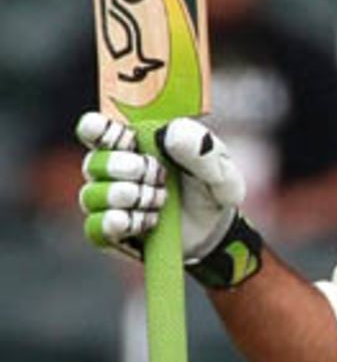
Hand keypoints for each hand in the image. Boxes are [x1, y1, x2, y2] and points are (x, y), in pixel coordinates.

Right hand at [77, 112, 243, 265]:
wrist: (215, 230)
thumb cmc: (210, 187)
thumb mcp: (218, 166)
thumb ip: (200, 147)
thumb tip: (170, 133)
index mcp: (131, 141)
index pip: (93, 128)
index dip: (98, 129)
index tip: (126, 139)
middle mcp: (111, 169)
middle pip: (94, 163)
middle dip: (127, 169)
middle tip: (160, 176)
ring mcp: (108, 202)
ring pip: (92, 195)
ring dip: (128, 197)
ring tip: (161, 201)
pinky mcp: (111, 233)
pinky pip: (95, 228)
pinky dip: (119, 223)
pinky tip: (147, 221)